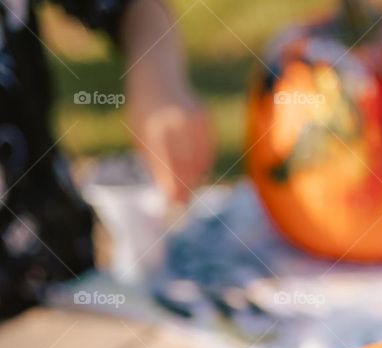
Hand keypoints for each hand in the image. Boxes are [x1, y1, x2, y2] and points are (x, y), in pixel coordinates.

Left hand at [128, 83, 212, 203]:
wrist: (157, 76)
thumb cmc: (144, 113)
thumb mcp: (140, 136)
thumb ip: (155, 163)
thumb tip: (170, 194)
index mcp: (155, 127)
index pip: (167, 165)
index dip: (172, 186)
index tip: (174, 203)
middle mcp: (176, 122)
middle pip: (186, 164)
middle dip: (186, 186)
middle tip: (183, 202)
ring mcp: (192, 118)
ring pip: (200, 158)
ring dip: (196, 177)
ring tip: (187, 188)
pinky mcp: (204, 118)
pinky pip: (208, 149)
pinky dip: (203, 164)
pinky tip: (196, 172)